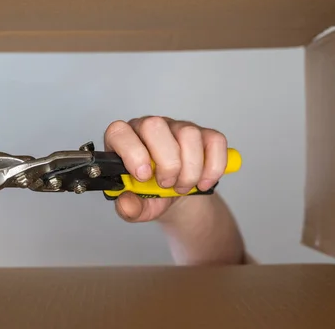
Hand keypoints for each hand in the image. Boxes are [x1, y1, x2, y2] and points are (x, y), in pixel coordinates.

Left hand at [104, 116, 228, 222]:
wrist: (174, 195)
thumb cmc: (150, 193)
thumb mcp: (137, 206)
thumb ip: (128, 207)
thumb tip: (126, 203)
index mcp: (124, 140)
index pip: (119, 131)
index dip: (131, 152)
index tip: (144, 176)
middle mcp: (149, 127)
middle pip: (155, 126)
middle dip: (165, 162)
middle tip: (166, 184)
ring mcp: (177, 127)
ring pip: (188, 134)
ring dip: (189, 169)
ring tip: (182, 187)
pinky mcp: (203, 134)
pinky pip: (215, 141)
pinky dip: (213, 168)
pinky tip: (203, 183)